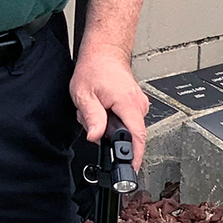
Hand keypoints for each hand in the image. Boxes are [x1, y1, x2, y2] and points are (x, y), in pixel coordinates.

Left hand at [70, 43, 148, 169]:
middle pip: (127, 134)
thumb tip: (96, 137)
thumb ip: (92, 117)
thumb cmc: (94, 69)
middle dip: (106, 134)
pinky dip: (109, 117)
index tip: (132, 170)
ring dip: (105, 123)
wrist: (104, 52)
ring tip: (93, 108)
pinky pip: (124, 119)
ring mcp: (139, 104)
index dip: (136, 156)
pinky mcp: (135, 103)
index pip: (137, 137)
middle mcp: (139, 105)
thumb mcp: (84, 94)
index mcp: (129, 104)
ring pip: (123, 127)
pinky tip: (99, 106)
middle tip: (90, 120)